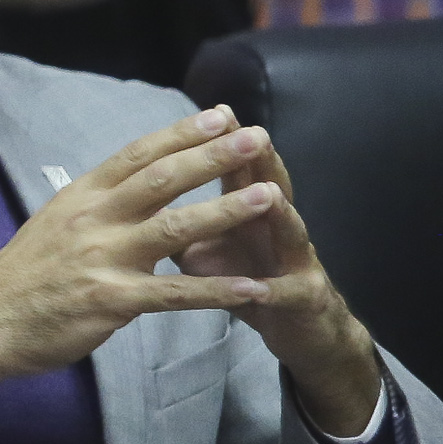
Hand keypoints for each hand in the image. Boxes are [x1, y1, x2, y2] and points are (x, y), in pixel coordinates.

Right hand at [0, 107, 273, 428]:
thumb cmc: (25, 276)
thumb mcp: (55, 223)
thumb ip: (97, 205)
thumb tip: (133, 183)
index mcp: (81, 196)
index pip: (138, 154)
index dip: (182, 133)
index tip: (220, 114)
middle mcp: (93, 219)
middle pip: (162, 179)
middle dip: (214, 157)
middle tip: (256, 137)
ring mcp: (102, 259)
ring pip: (175, 229)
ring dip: (225, 211)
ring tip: (270, 197)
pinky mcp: (111, 301)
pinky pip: (174, 294)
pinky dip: (215, 291)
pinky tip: (251, 287)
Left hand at [174, 129, 382, 435]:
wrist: (299, 332)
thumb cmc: (246, 283)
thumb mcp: (204, 251)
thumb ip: (176, 222)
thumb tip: (137, 199)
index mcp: (249, 212)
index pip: (239, 171)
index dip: (227, 144)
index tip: (214, 111)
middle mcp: (277, 228)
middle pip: (269, 187)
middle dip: (260, 162)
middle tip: (252, 133)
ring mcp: (297, 262)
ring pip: (291, 233)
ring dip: (280, 214)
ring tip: (268, 196)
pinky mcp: (305, 300)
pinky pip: (287, 294)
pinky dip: (274, 291)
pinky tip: (261, 288)